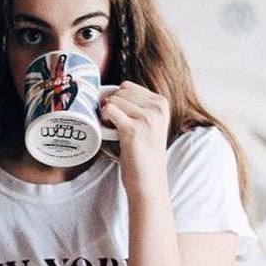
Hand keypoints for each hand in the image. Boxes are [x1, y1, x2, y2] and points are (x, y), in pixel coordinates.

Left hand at [99, 81, 170, 195]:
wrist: (148, 180)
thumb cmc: (142, 153)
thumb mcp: (147, 124)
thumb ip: (135, 107)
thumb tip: (106, 93)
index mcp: (161, 103)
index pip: (128, 86)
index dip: (116, 98)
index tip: (117, 114)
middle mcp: (157, 108)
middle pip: (119, 92)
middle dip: (110, 105)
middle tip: (112, 123)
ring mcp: (147, 118)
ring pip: (113, 100)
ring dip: (106, 113)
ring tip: (111, 128)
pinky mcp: (134, 129)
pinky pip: (109, 111)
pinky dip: (103, 118)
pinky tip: (108, 129)